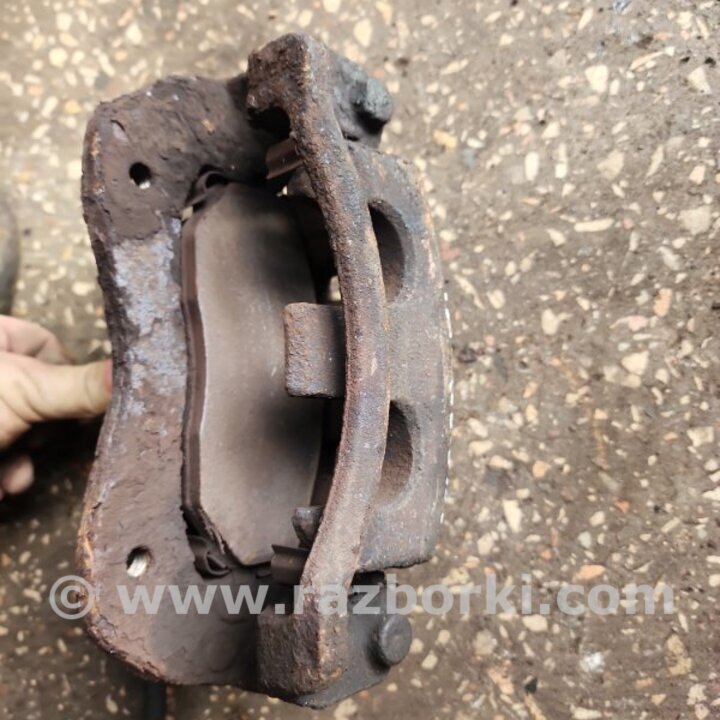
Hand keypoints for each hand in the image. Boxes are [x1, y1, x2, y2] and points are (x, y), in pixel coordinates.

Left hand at [0, 315, 110, 500]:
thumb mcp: (24, 393)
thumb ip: (83, 385)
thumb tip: (150, 371)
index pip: (49, 347)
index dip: (65, 381)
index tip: (67, 409)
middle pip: (38, 395)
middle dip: (39, 433)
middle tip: (35, 447)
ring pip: (16, 430)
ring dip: (20, 461)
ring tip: (8, 481)